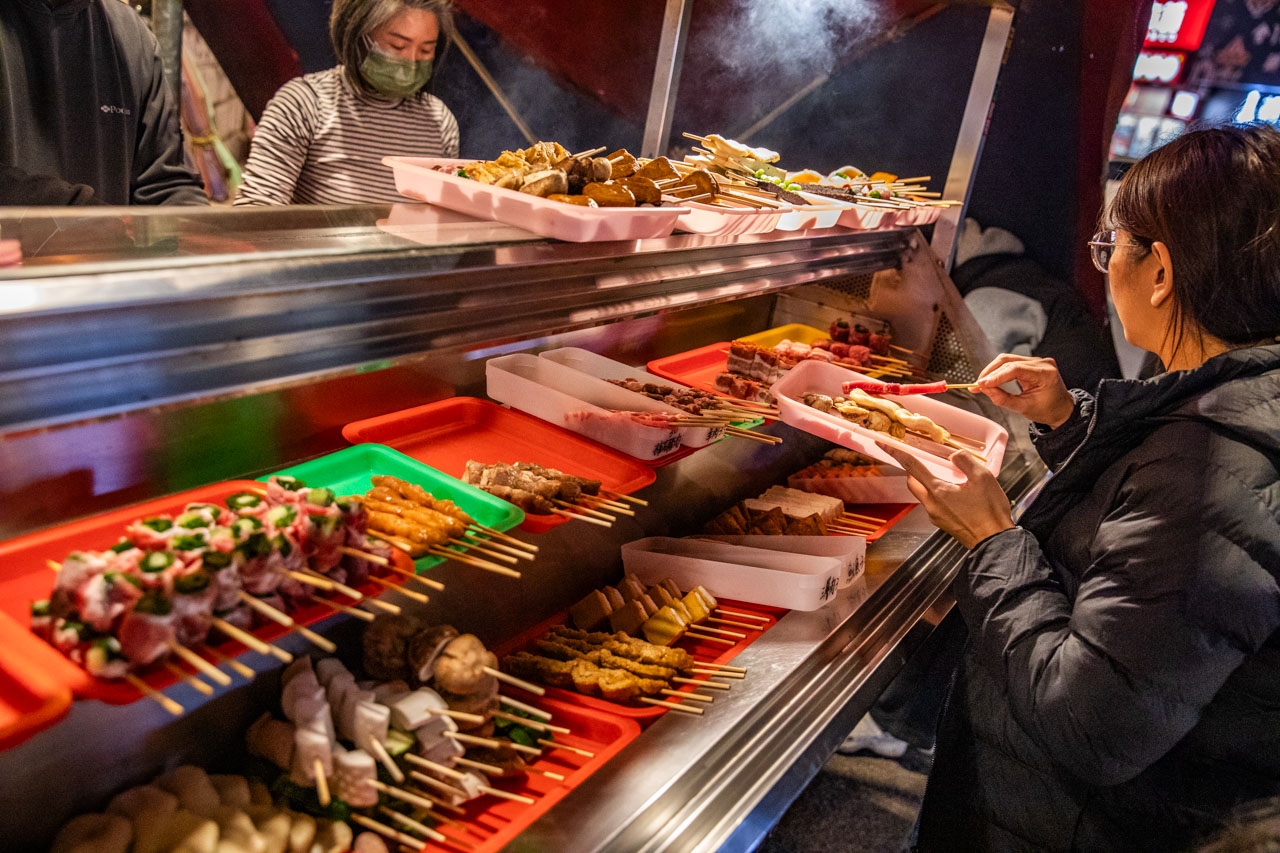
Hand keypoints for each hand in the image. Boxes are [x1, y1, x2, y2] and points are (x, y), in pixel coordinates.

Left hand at [877, 442, 1013, 548]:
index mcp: (938, 491)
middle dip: (914, 471)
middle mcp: (932, 504)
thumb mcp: (983, 478)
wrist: (994, 541)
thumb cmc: (989, 512)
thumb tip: (954, 456)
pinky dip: (937, 495)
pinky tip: (956, 494)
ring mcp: (935, 515)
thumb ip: (965, 462)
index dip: (897, 453)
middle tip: (926, 462)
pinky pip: (932, 504)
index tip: (883, 445)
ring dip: (928, 483)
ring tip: (948, 478)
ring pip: (922, 494)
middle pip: (912, 483)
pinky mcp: (941, 523)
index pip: (912, 467)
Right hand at [974, 354, 1074, 428]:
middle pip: (1009, 361)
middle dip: (990, 373)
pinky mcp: (1032, 362)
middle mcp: (1042, 363)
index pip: (1015, 369)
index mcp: (1045, 374)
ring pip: (1008, 359)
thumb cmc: (1047, 410)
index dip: (996, 376)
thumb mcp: (1023, 408)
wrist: (1061, 409)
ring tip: (981, 383)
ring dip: (992, 370)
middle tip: (977, 385)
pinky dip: (999, 370)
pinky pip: (1011, 362)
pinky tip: (990, 378)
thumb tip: (984, 389)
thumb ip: (1002, 398)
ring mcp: (1037, 361)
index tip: (981, 384)